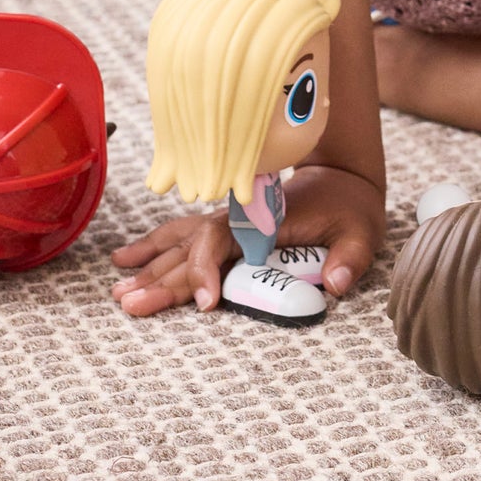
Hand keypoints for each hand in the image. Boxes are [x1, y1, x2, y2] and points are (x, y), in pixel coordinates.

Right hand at [110, 165, 385, 316]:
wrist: (343, 176)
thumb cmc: (350, 207)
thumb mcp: (362, 231)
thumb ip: (350, 258)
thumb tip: (335, 284)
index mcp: (264, 221)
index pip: (224, 243)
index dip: (210, 270)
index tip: (206, 302)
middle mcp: (239, 219)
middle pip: (192, 249)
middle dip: (160, 278)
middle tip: (129, 304)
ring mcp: (229, 222)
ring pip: (180, 242)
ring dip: (149, 263)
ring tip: (117, 287)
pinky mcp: (226, 226)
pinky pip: (183, 236)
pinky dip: (155, 246)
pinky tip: (126, 259)